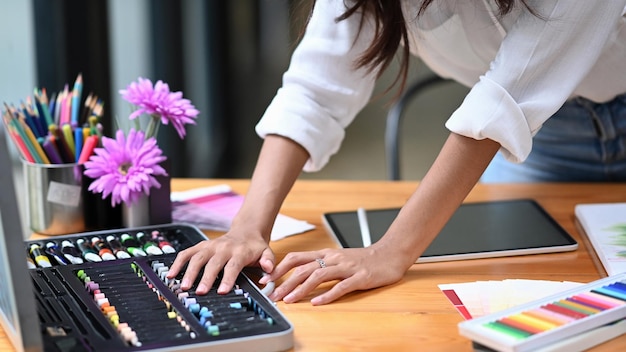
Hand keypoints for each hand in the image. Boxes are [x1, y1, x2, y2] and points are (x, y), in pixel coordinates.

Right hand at [166, 230, 274, 294]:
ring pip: (197, 257)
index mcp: (240, 251)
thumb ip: (269, 261)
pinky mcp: (201, 246)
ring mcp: (210, 246)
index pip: (233, 265)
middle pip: (213, 263)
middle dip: (206, 278)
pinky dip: (178, 263)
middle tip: (201, 292)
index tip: (223, 291)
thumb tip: (269, 269)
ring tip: (184, 286)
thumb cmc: (255, 247)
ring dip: (189, 271)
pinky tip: (171, 274)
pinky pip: (187, 253)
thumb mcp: (267, 252)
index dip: (228, 278)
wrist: (246, 231)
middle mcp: (223, 248)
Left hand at [260, 245, 406, 304]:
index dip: (280, 268)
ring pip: (318, 276)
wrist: (390, 253)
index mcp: (326, 253)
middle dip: (284, 282)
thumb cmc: (363, 259)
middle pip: (303, 268)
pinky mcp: (360, 277)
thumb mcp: (337, 258)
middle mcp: (333, 258)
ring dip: (301, 288)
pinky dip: (327, 294)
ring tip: (289, 299)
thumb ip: (320, 265)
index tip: (266, 279)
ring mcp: (346, 267)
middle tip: (272, 294)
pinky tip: (317, 302)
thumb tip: (297, 276)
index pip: (297, 258)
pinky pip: (341, 286)